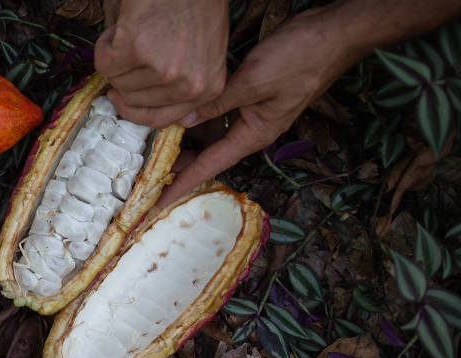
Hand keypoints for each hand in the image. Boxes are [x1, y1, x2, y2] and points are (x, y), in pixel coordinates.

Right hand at [94, 0, 228, 128]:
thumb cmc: (198, 4)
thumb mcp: (206, 52)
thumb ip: (186, 84)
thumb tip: (145, 104)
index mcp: (208, 88)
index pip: (160, 119)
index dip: (133, 109)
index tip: (119, 98)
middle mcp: (188, 85)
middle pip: (132, 100)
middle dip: (123, 75)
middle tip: (128, 49)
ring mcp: (163, 70)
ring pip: (116, 80)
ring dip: (114, 56)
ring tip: (131, 31)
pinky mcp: (137, 51)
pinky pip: (103, 62)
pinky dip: (105, 43)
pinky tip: (122, 25)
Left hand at [157, 8, 361, 205]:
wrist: (334, 33)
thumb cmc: (302, 58)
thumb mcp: (253, 81)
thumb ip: (217, 103)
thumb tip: (182, 120)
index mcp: (256, 133)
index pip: (211, 165)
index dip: (182, 183)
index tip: (158, 202)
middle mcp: (253, 127)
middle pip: (208, 151)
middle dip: (179, 160)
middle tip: (146, 167)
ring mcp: (254, 110)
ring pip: (212, 129)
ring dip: (187, 134)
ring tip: (155, 137)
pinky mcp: (253, 92)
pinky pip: (219, 110)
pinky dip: (199, 112)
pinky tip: (180, 107)